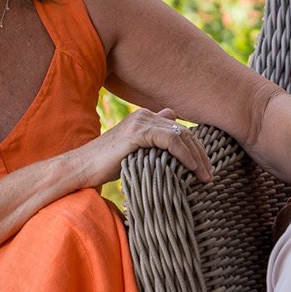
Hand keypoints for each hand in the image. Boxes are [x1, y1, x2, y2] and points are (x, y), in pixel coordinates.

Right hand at [76, 107, 211, 186]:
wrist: (82, 168)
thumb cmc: (106, 164)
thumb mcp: (134, 151)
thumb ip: (152, 140)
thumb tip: (172, 127)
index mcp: (145, 117)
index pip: (181, 130)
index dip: (196, 149)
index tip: (204, 170)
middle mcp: (145, 114)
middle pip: (185, 132)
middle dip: (201, 155)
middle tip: (209, 176)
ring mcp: (141, 121)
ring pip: (181, 135)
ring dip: (197, 157)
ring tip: (204, 177)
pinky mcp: (138, 132)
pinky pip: (171, 140)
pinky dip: (185, 155)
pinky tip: (191, 169)